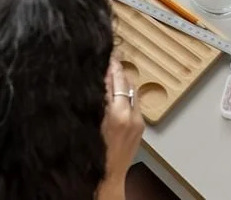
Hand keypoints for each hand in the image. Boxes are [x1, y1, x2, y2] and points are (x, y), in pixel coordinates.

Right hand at [95, 58, 144, 199]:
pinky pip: (134, 102)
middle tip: (109, 57)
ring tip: (113, 70)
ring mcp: (137, 121)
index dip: (109, 65)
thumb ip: (96, 98)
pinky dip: (127, 93)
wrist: (108, 178)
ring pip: (131, 90)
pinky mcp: (141, 126)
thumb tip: (99, 77)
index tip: (105, 53)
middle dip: (117, 69)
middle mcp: (129, 115)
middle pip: (125, 81)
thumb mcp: (89, 121)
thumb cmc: (93, 153)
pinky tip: (118, 91)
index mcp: (114, 114)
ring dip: (123, 80)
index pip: (113, 80)